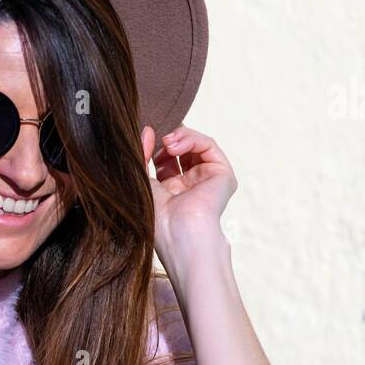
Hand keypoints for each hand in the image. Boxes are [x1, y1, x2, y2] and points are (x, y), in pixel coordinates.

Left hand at [143, 124, 236, 260]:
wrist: (179, 233)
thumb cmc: (158, 218)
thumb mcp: (143, 182)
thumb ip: (142, 156)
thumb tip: (146, 131)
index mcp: (172, 192)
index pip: (165, 160)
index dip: (155, 147)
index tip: (144, 139)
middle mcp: (191, 185)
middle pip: (182, 150)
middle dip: (169, 140)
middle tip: (159, 141)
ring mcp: (208, 179)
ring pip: (196, 145)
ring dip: (180, 137)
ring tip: (168, 142)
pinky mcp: (223, 174)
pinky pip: (209, 145)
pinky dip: (192, 139)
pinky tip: (176, 146)